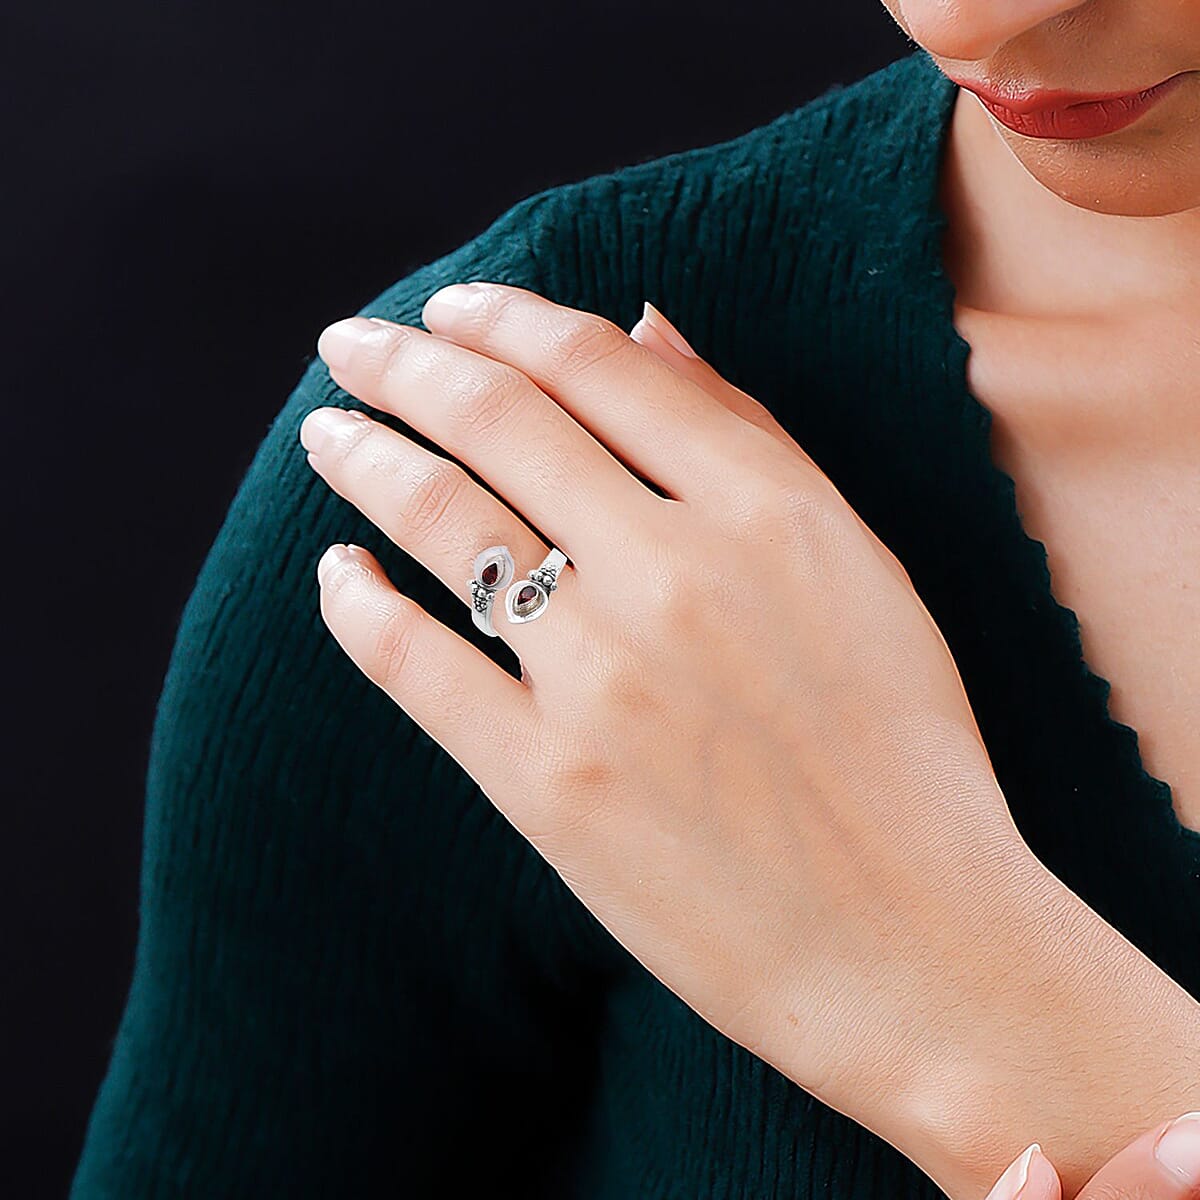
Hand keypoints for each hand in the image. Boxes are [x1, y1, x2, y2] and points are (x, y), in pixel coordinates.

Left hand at [298, 282, 1196, 1196]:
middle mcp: (677, 572)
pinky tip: (337, 574)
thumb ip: (749, 438)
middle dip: (401, 362)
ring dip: (364, 458)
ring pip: (443, 521)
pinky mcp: (551, 785)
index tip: (447, 307)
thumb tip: (643, 328)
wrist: (917, 945)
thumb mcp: (860, 567)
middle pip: (497, 419)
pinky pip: (418, 663)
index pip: (593, 365)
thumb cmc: (906, 754)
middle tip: (347, 346)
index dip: (500, 316)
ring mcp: (604, 680)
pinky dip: (359, 604)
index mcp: (768, 508)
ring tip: (326, 435)